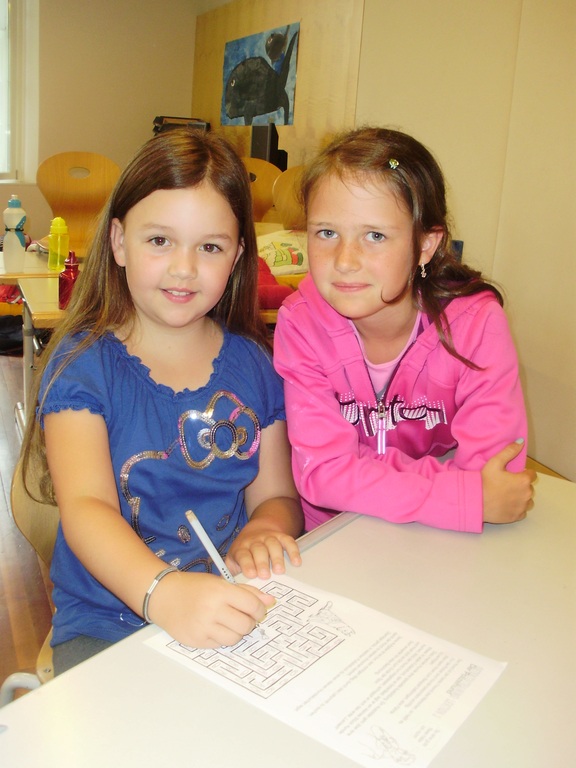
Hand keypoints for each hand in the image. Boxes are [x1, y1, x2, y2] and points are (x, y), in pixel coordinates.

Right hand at [147, 570, 274, 648]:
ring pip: (235, 638)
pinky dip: (222, 637)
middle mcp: (212, 609)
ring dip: (237, 632)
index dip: (259, 609)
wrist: (164, 596)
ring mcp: (203, 627)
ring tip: (229, 622)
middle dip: (249, 622)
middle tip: (243, 617)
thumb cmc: (194, 587)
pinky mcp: (196, 640)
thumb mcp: (221, 582)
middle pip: (246, 625)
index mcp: (220, 591)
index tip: (257, 610)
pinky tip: (215, 627)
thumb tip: (270, 601)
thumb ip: (247, 592)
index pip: (252, 605)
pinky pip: (220, 644)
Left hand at [226, 517, 301, 579]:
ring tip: (279, 571)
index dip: (247, 563)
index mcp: (241, 548)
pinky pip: (288, 541)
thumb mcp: (233, 562)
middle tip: (265, 575)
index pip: (243, 554)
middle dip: (262, 562)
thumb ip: (229, 576)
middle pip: (258, 549)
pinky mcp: (281, 536)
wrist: (255, 531)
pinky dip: (293, 551)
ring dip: (276, 557)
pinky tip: (296, 562)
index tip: (251, 574)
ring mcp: (268, 537)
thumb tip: (225, 593)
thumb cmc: (243, 553)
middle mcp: (254, 541)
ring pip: (273, 544)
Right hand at [482, 441, 536, 523]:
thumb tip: (521, 442)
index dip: (523, 473)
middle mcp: (527, 494)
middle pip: (529, 487)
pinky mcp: (517, 517)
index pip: (532, 474)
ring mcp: (522, 507)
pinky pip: (522, 512)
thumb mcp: (495, 462)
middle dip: (521, 485)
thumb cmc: (485, 481)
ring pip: (528, 501)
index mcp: (523, 480)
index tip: (513, 475)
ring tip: (508, 495)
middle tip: (506, 484)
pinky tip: (507, 504)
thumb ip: (509, 451)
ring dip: (521, 497)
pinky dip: (517, 508)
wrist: (476, 502)